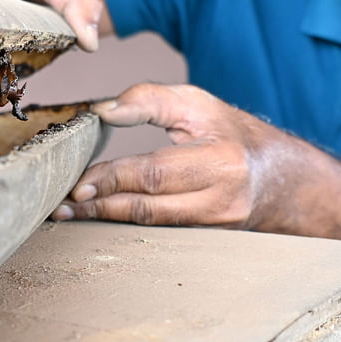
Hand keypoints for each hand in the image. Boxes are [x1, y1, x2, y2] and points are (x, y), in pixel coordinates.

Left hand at [54, 83, 280, 225]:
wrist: (278, 178)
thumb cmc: (231, 133)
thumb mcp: (196, 103)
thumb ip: (149, 99)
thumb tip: (103, 111)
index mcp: (221, 162)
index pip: (154, 174)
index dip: (112, 179)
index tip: (77, 184)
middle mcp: (221, 201)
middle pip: (147, 207)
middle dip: (99, 206)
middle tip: (61, 204)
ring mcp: (216, 228)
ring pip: (150, 226)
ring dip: (106, 220)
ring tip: (70, 214)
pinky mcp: (208, 241)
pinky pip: (158, 232)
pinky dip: (125, 225)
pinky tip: (99, 220)